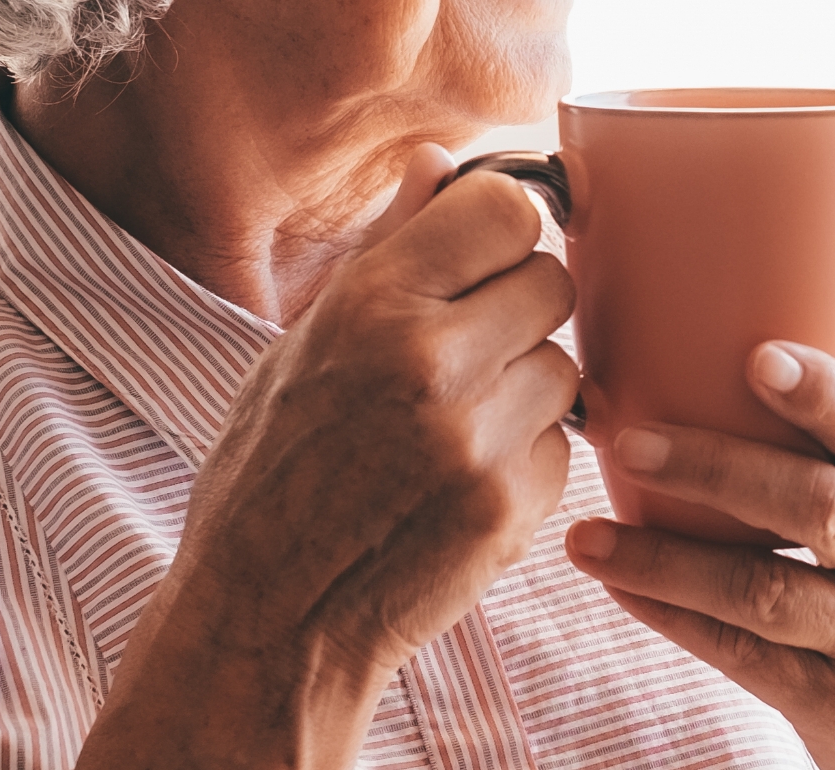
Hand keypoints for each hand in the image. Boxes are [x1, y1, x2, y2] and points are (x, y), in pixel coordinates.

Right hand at [79, 144, 578, 768]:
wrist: (268, 618)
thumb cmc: (272, 474)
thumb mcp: (298, 347)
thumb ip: (384, 253)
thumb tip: (441, 168)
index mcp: (371, 305)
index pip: (506, 210)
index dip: (500, 234)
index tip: (481, 261)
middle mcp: (433, 361)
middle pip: (554, 282)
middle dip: (521, 310)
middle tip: (469, 351)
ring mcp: (480, 438)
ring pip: (566, 366)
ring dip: (529, 387)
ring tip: (457, 424)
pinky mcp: (515, 505)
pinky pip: (563, 446)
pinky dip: (528, 457)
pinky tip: (464, 480)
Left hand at [567, 342, 834, 769]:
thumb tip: (811, 356)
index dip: (832, 395)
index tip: (762, 358)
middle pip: (817, 505)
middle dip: (715, 466)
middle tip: (633, 438)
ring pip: (762, 587)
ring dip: (665, 557)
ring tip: (590, 533)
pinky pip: (740, 654)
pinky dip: (674, 617)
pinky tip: (623, 587)